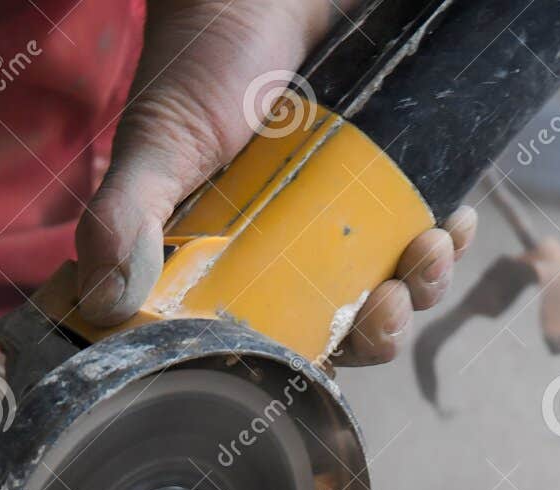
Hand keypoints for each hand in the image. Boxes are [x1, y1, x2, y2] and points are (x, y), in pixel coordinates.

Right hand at [74, 0, 475, 363]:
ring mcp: (341, 218)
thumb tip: (103, 302)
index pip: (273, 343)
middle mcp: (290, 250)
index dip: (307, 362)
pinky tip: (456, 220)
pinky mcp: (385, 181)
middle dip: (378, 331)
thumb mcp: (158, 140)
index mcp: (230, 263)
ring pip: (395, 285)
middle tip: (387, 303)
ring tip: (431, 249)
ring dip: (424, 286)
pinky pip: (425, 228)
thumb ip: (128, 213)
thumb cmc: (200, 57)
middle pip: (345, 327)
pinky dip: (449, 237)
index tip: (331, 352)